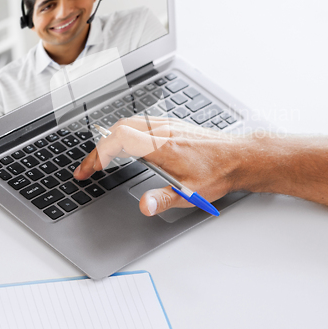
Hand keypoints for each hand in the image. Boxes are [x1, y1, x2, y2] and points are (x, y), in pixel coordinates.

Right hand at [74, 116, 246, 215]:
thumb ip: (164, 199)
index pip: (118, 140)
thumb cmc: (218, 172)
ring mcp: (167, 125)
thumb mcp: (191, 193)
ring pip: (129, 123)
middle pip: (118, 129)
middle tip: (90, 168)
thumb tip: (143, 205)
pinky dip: (124, 133)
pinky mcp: (172, 125)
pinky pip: (140, 122)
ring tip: (103, 158)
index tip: (88, 171)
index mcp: (162, 145)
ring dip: (111, 138)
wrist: (239, 156)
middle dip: (99, 148)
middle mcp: (162, 130)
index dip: (97, 154)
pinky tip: (127, 146)